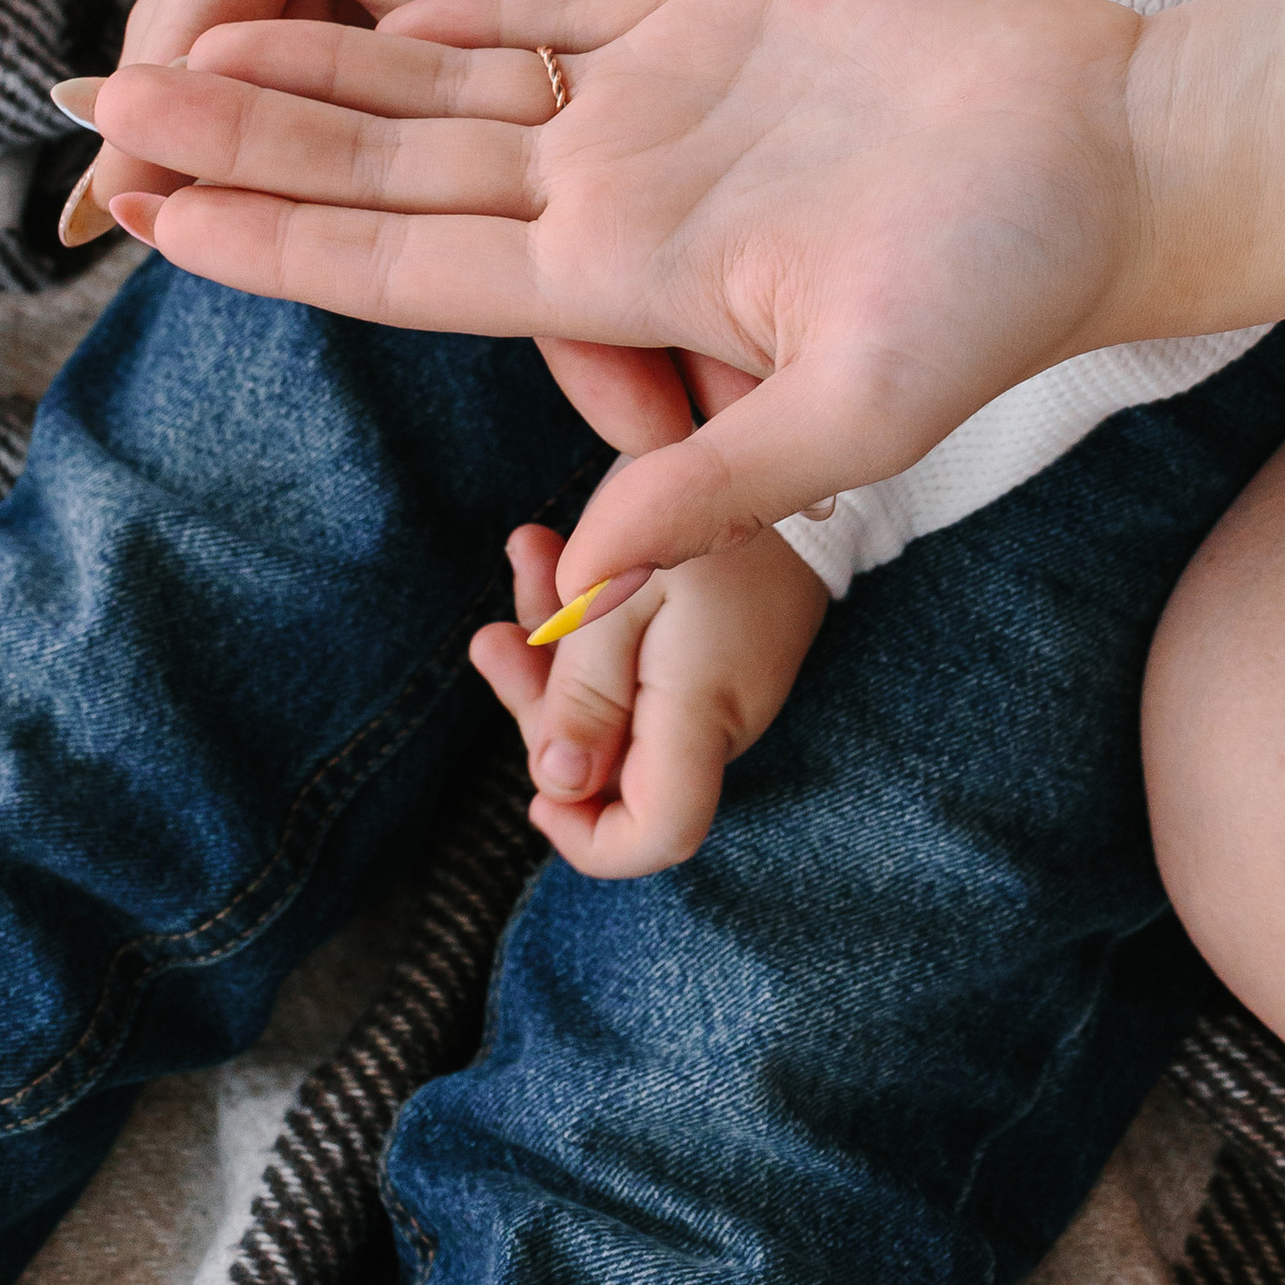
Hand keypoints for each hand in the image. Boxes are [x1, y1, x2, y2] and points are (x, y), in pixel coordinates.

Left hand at [80, 0, 1155, 575]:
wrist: (1110, 154)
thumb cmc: (1009, 285)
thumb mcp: (860, 404)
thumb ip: (716, 484)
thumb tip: (583, 579)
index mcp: (622, 274)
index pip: (403, 263)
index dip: (277, 244)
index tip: (155, 227)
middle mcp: (612, 194)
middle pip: (387, 168)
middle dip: (247, 144)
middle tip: (106, 107)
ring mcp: (655, 104)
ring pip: (439, 81)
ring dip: (314, 64)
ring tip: (181, 36)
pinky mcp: (712, 11)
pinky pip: (550, 4)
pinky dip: (449, 1)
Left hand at [471, 521, 827, 876]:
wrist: (792, 445)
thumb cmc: (703, 513)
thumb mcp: (621, 592)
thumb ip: (585, 694)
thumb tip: (555, 787)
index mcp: (702, 714)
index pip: (656, 835)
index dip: (586, 839)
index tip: (536, 796)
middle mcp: (723, 716)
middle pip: (617, 770)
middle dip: (540, 707)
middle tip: (492, 636)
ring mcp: (727, 682)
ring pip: (621, 707)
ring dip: (555, 646)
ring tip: (524, 558)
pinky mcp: (723, 648)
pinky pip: (645, 664)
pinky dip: (593, 623)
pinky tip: (555, 558)